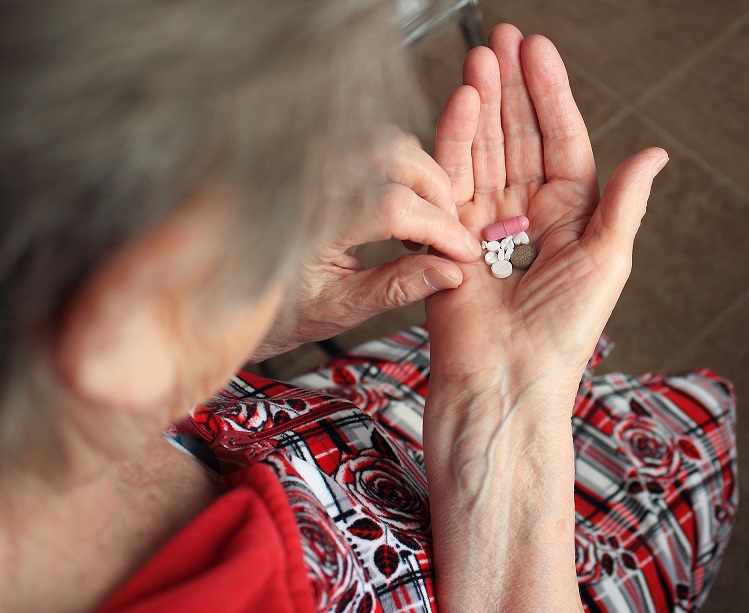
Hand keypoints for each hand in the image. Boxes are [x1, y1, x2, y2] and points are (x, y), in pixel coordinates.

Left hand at [251, 129, 479, 360]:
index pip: (392, 207)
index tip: (464, 252)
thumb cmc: (276, 309)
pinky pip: (363, 140)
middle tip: (451, 231)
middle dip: (436, 191)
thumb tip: (452, 272)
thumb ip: (396, 288)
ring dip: (418, 173)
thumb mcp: (338, 309)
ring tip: (427, 219)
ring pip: (382, 140)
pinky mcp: (306, 154)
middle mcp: (304, 179)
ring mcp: (304, 161)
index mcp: (309, 221)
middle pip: (393, 156)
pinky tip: (401, 201)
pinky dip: (394, 163)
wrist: (220, 295)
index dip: (439, 228)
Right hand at [422, 27, 666, 610]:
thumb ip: (622, 202)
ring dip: (483, 103)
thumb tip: (656, 154)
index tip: (538, 51)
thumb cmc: (562, 333)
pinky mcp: (449, 236)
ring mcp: (485, 224)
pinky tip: (461, 102)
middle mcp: (527, 216)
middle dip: (511, 87)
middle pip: (518, 137)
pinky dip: (454, 140)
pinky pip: (452, 179)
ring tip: (480, 57)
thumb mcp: (606, 260)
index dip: (550, 95)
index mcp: (570, 217)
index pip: (560, 141)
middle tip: (502, 38)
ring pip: (485, 149)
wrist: (506, 380)